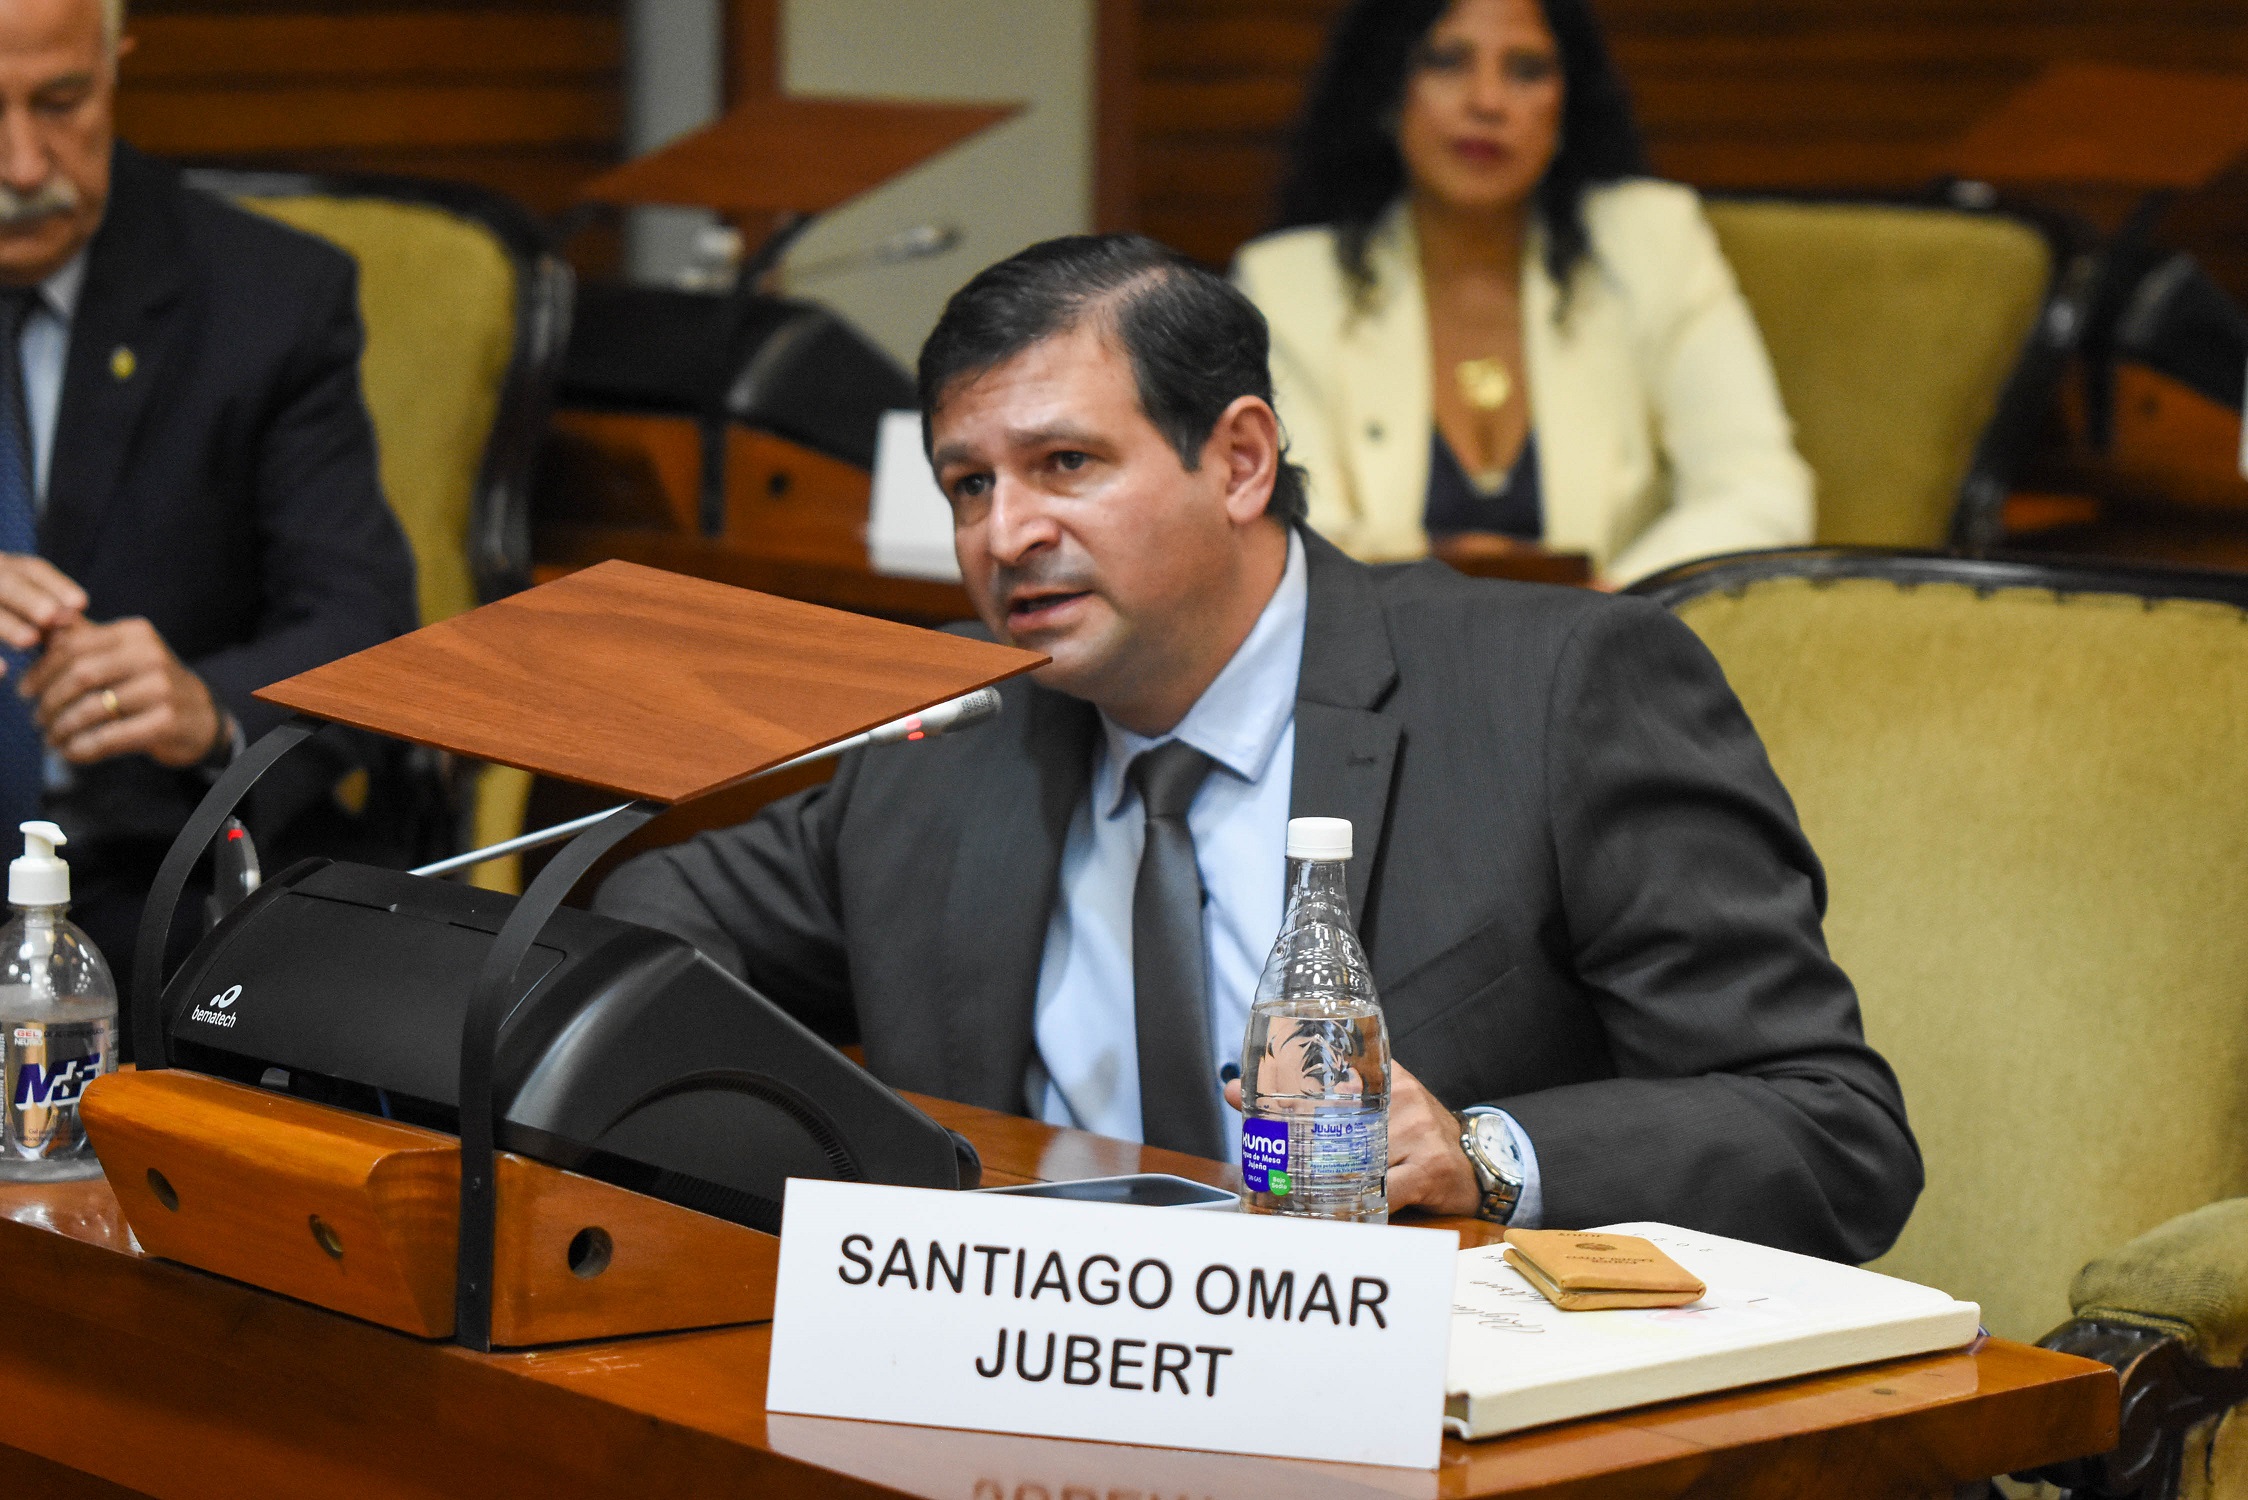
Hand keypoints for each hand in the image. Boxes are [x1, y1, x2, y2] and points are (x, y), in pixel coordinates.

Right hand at [0, 552, 85, 652]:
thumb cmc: (10, 614)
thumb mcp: (25, 605)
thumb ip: (49, 611)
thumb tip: (76, 619)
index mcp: (3, 567)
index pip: (30, 570)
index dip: (55, 585)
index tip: (82, 604)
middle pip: (5, 581)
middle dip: (28, 598)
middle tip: (52, 616)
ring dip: (5, 624)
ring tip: (29, 640)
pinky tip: (2, 671)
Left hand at [21, 617, 225, 767]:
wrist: (200, 716)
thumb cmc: (148, 684)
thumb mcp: (122, 654)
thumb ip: (82, 639)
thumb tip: (40, 628)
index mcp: (134, 633)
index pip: (73, 646)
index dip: (41, 671)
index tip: (25, 691)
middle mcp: (151, 655)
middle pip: (80, 676)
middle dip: (50, 701)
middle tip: (37, 719)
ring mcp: (162, 689)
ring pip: (92, 708)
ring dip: (62, 728)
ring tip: (51, 738)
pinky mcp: (165, 722)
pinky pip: (109, 737)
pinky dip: (83, 748)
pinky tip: (72, 752)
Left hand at [1223, 1058, 1480, 1216]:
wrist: (1474, 1161)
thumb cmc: (1412, 1132)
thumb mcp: (1370, 1103)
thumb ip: (1313, 1096)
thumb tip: (1233, 1088)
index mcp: (1380, 1073)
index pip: (1325, 1071)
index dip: (1282, 1087)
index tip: (1241, 1097)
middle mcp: (1398, 1095)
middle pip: (1330, 1119)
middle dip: (1294, 1144)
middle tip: (1265, 1166)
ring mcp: (1415, 1131)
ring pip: (1353, 1160)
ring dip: (1323, 1183)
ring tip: (1292, 1197)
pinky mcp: (1427, 1168)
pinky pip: (1382, 1192)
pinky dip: (1356, 1207)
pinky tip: (1337, 1216)